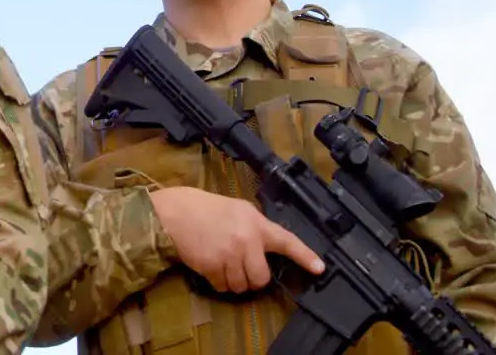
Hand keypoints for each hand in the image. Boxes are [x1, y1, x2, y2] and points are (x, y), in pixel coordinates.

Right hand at [150, 186, 323, 293]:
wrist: (176, 213)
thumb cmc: (206, 209)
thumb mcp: (238, 211)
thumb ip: (255, 227)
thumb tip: (267, 247)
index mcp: (256, 223)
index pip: (286, 241)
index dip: (305, 256)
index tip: (319, 268)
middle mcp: (246, 240)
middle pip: (261, 278)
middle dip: (253, 278)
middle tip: (242, 268)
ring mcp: (229, 254)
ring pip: (242, 286)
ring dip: (234, 281)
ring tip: (223, 264)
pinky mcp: (212, 266)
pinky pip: (223, 286)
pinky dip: (218, 282)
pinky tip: (211, 266)